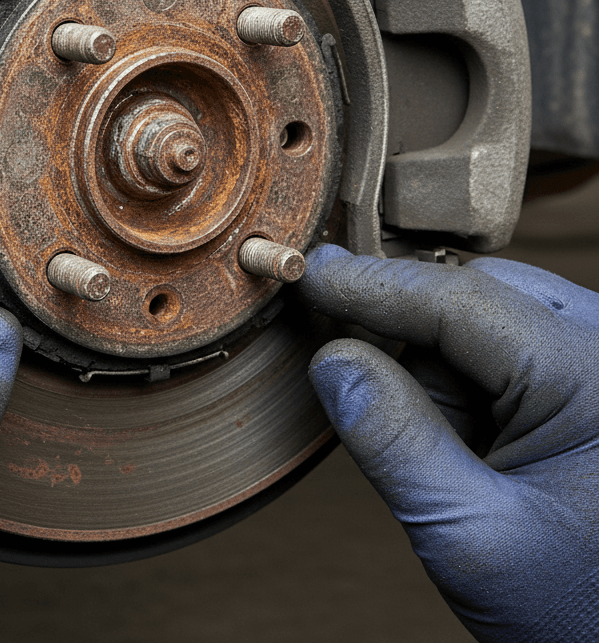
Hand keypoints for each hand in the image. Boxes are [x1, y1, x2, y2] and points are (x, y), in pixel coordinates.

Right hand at [299, 245, 598, 642]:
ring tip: (464, 455)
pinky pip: (504, 344)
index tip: (309, 275)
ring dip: (444, 372)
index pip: (458, 301)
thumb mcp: (470, 536)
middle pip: (471, 296)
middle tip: (400, 417)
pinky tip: (479, 441)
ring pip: (483, 318)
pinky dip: (469, 382)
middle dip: (416, 347)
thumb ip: (394, 442)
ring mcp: (597, 356)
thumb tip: (331, 359)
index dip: (372, 284)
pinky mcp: (587, 373)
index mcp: (587, 377)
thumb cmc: (577, 604)